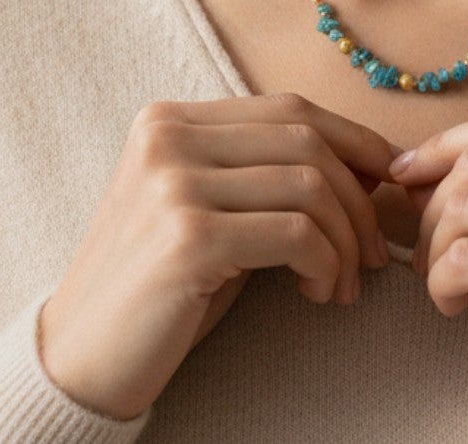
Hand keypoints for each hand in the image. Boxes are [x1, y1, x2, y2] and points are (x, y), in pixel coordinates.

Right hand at [38, 92, 397, 420]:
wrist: (78, 359)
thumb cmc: (158, 288)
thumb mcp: (207, 210)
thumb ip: (262, 173)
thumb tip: (368, 161)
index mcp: (169, 119)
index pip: (289, 108)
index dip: (352, 140)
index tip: (389, 182)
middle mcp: (168, 137)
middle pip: (306, 140)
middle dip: (359, 197)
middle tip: (372, 253)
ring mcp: (174, 183)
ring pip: (308, 185)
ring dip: (345, 240)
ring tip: (342, 284)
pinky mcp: (188, 237)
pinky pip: (295, 233)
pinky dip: (325, 264)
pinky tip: (318, 293)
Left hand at [390, 102, 467, 440]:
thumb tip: (434, 160)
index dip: (448, 144)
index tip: (409, 171)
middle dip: (433, 199)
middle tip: (422, 241)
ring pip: (464, 204)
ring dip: (434, 246)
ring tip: (440, 278)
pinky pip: (464, 258)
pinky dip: (442, 281)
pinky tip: (454, 304)